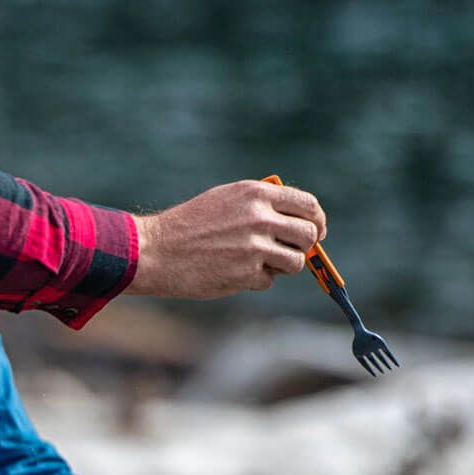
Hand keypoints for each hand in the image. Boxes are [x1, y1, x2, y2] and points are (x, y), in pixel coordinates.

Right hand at [126, 179, 325, 297]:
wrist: (157, 250)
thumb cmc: (189, 225)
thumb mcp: (225, 199)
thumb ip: (259, 204)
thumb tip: (294, 219)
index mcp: (256, 193)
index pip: (307, 205)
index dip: (316, 221)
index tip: (316, 231)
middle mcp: (259, 217)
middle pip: (308, 235)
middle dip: (305, 246)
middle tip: (291, 252)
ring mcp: (254, 247)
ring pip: (295, 262)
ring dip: (283, 266)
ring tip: (260, 263)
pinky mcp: (246, 274)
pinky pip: (269, 280)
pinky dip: (257, 280)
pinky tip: (234, 272)